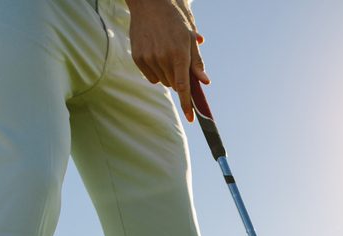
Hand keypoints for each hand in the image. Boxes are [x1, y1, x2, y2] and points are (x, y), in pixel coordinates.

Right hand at [126, 0, 209, 121]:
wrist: (149, 6)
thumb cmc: (174, 22)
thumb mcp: (189, 39)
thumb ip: (197, 62)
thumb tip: (204, 82)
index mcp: (179, 54)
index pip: (183, 86)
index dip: (187, 104)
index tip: (191, 118)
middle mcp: (163, 58)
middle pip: (174, 85)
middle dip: (179, 79)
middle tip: (178, 62)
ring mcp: (149, 59)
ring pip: (163, 81)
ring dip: (167, 74)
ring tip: (165, 54)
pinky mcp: (138, 58)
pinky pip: (151, 77)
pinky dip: (156, 72)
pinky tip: (155, 55)